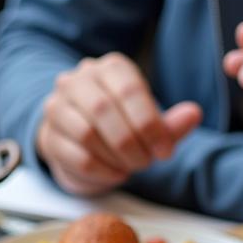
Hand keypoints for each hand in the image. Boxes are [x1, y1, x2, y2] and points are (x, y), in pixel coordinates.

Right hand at [36, 53, 202, 195]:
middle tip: (146, 163)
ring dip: (114, 157)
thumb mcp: (148, 122)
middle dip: (130, 142)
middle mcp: (78, 81)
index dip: (150, 124)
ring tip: (130, 168)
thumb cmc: (119, 125)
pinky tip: (115, 174)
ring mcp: (58, 108)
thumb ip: (170, 123)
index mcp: (110, 67)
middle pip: (103, 110)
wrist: (77, 136)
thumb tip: (194, 114)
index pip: (129, 90)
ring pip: (86, 134)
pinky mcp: (49, 137)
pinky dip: (101, 171)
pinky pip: (75, 157)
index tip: (165, 151)